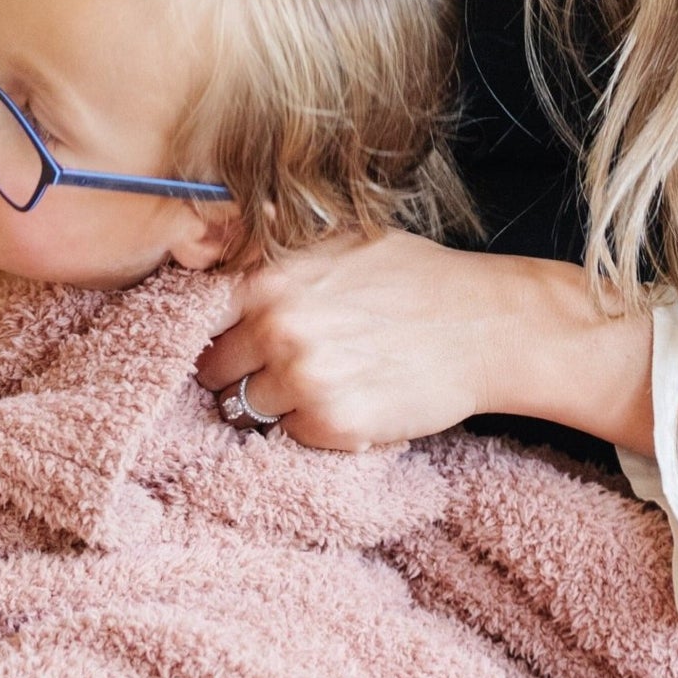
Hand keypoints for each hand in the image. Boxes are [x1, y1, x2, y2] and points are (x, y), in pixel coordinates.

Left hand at [197, 231, 656, 454]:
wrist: (485, 325)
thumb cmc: (412, 278)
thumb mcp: (336, 240)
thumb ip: (270, 249)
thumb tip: (206, 244)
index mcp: (268, 275)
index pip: (192, 316)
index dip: (204, 331)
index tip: (218, 340)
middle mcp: (275, 324)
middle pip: (210, 369)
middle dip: (235, 371)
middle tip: (276, 367)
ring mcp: (301, 377)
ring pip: (244, 408)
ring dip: (270, 403)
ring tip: (317, 383)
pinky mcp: (331, 424)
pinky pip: (288, 436)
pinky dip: (309, 427)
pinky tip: (346, 401)